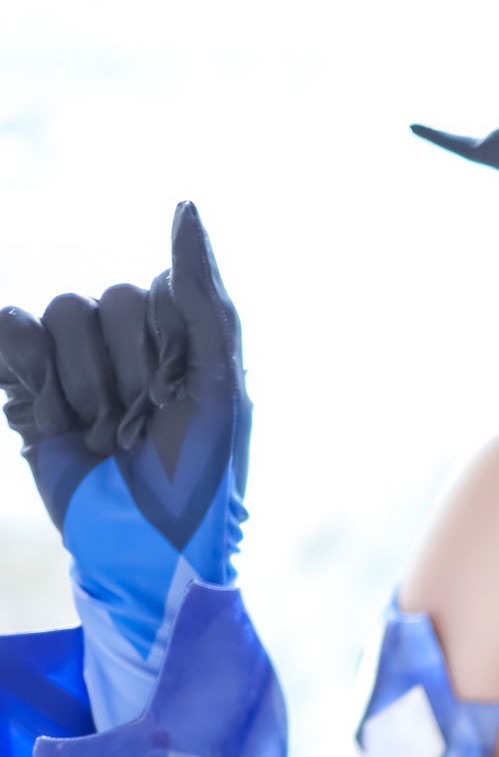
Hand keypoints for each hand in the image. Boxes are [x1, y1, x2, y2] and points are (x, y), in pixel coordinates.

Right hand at [0, 205, 250, 722]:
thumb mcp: (219, 384)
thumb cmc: (197, 476)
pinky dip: (28, 367)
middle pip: (110, 300)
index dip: (167, 350)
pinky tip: (56, 415)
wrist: (144, 551)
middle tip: (142, 432)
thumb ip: (205, 295)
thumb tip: (184, 205)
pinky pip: (11, 331)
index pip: (158, 292)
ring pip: (63, 314)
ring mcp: (76, 364)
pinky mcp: (28, 390)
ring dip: (87, 385)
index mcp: (179, 338)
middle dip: (129, 373)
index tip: (181, 405)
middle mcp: (127, 343)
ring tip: (106, 439)